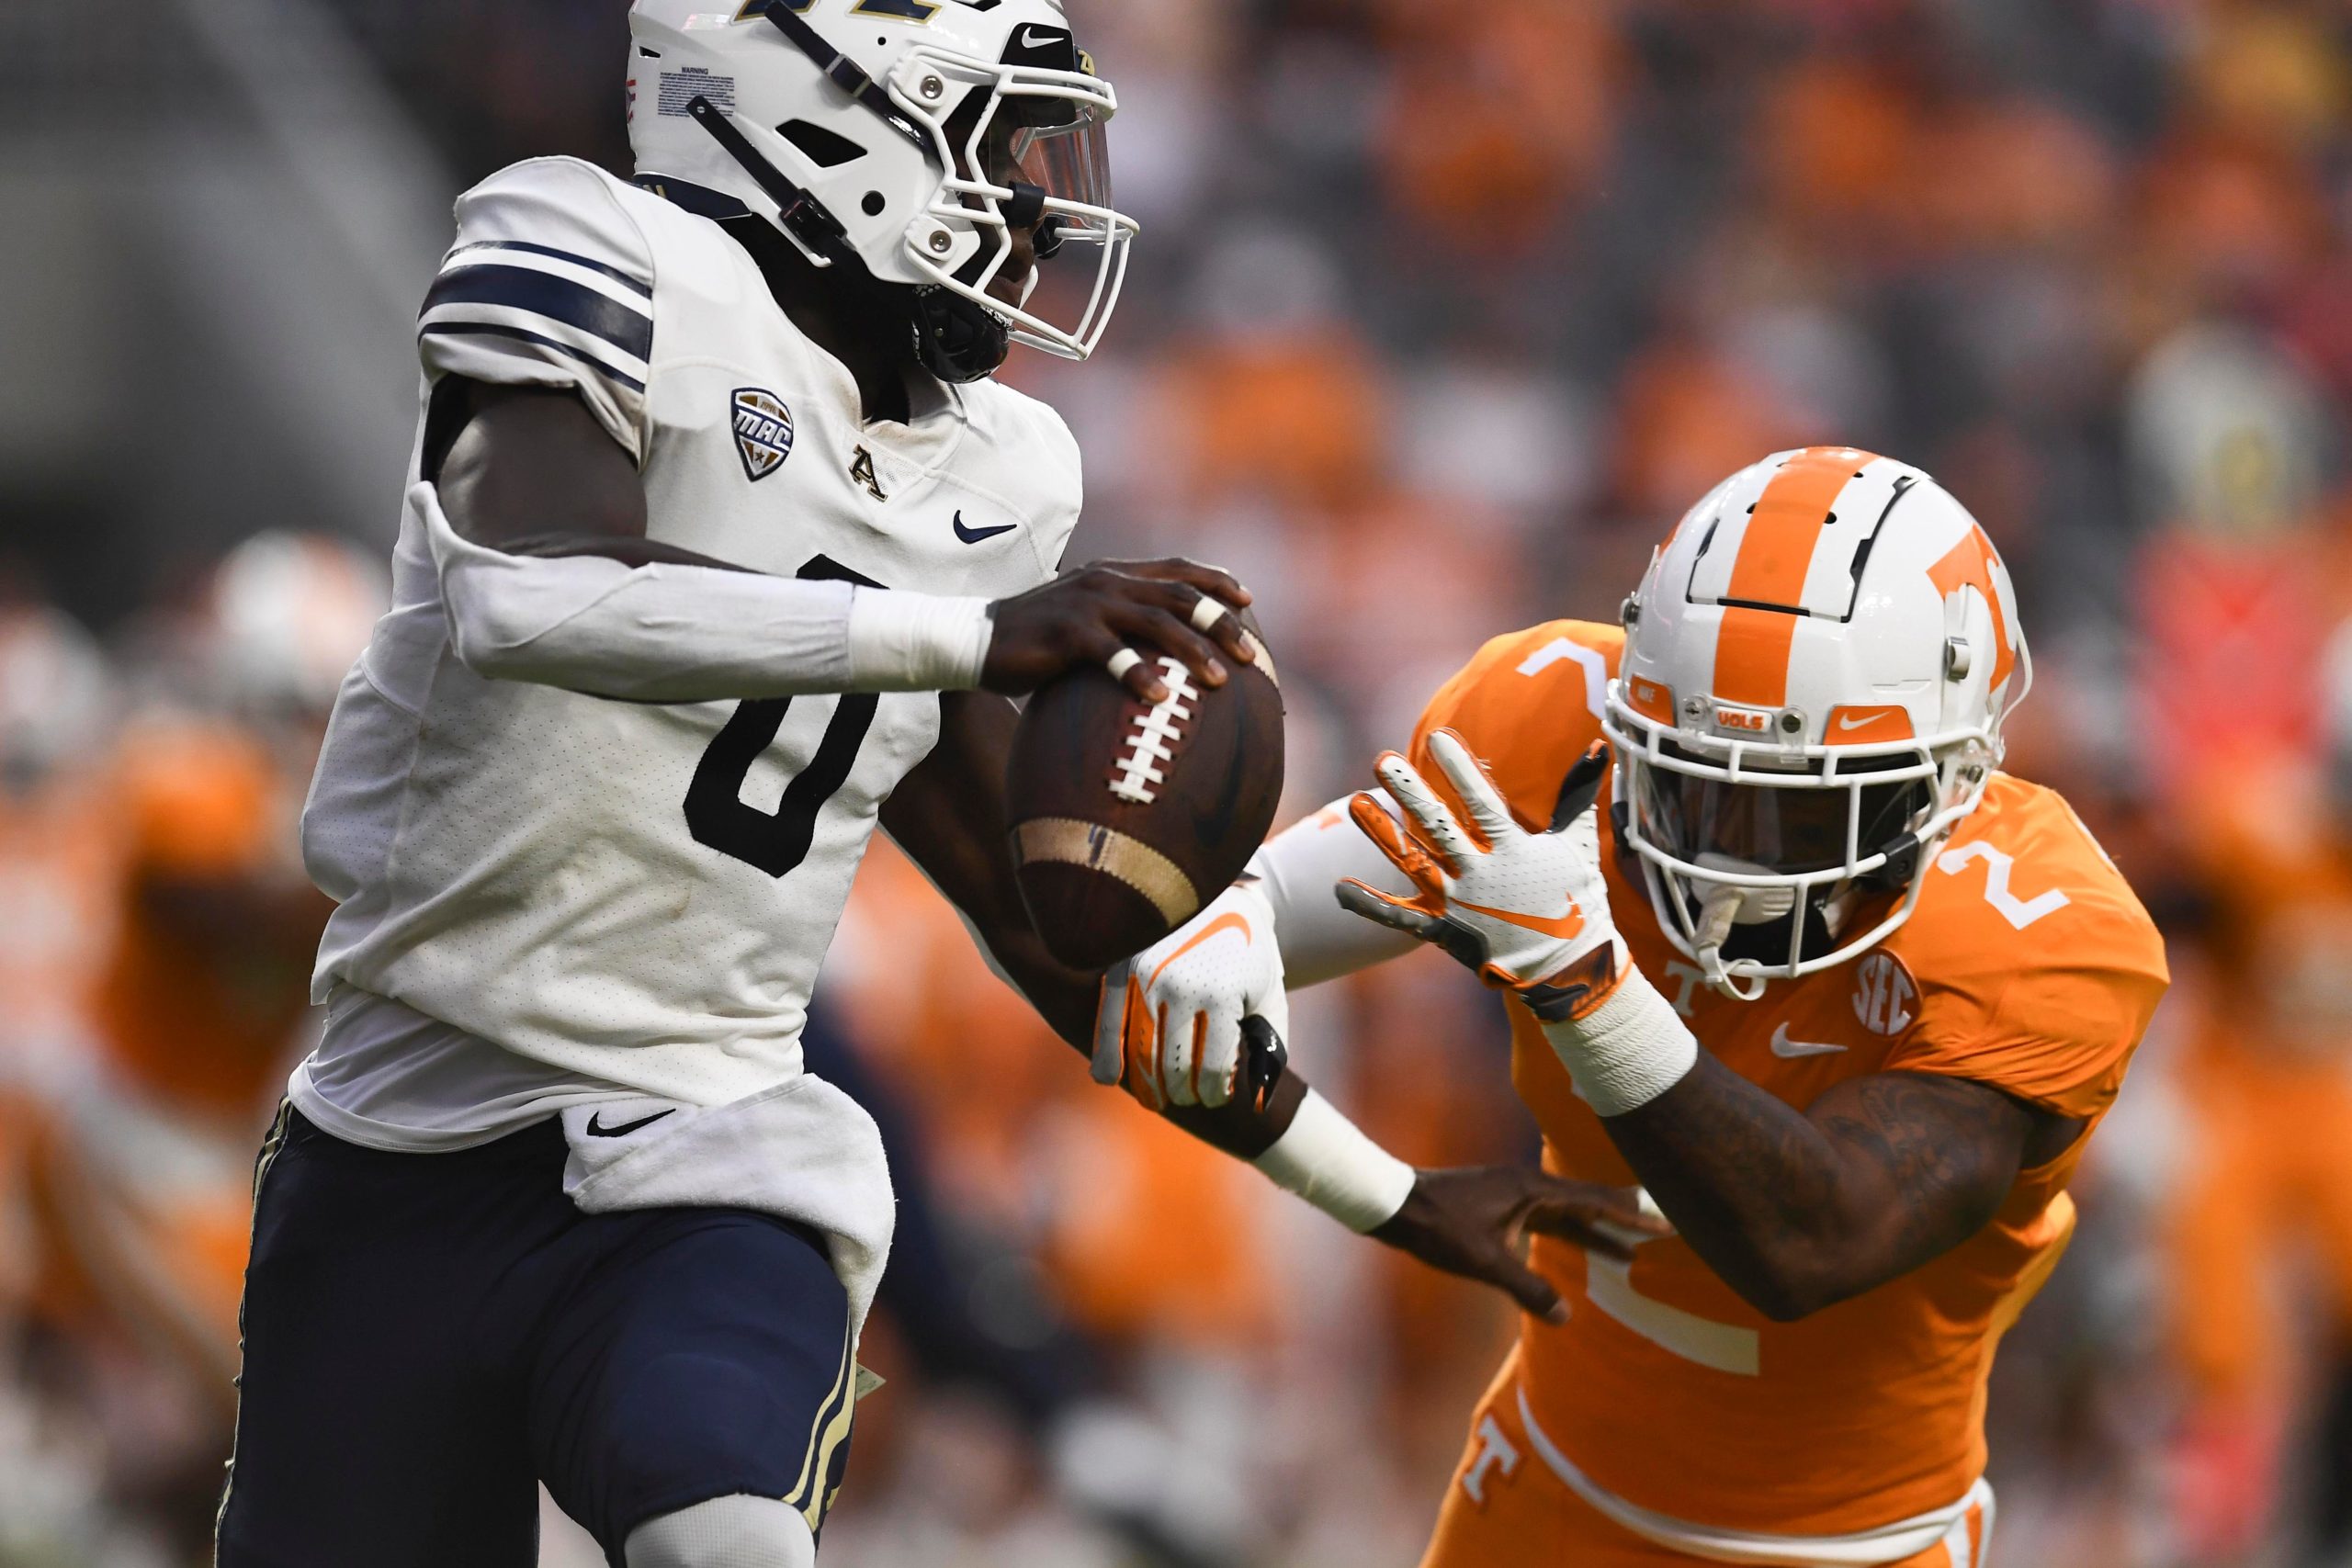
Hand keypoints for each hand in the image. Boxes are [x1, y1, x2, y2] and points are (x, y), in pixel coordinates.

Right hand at [985, 558, 1256, 703]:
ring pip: (1155, 621)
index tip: (1248, 602)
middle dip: (1220, 623)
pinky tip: (1160, 698)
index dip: (1215, 581)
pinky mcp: (1066, 632)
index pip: (1176, 568)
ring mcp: (1087, 604)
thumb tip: (1164, 660)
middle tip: (1248, 655)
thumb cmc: (1035, 642)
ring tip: (1219, 680)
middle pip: (1178, 595)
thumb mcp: (1084, 625)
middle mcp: (1105, 581)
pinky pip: (1111, 652)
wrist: (974, 640)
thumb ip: (1120, 628)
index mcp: (1113, 575)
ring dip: (1192, 650)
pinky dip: (1138, 674)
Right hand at [1093, 881, 1287, 1108]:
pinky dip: (1106, 1057)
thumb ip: (1270, 1047)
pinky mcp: (1121, 968)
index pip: (1213, 1070)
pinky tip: (1108, 1077)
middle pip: (1173, 1069)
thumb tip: (1259, 1103)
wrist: (1217, 891)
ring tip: (1156, 1096)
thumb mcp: (1270, 994)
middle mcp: (1180, 988)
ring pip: (1140, 1054)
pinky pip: (1108, 1024)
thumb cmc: (1249, 950)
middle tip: (1187, 1095)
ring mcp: (1146, 978)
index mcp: (1223, 996)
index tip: (1215, 1095)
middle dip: (1182, 1092)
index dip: (1215, 1093)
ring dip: (1147, 1086)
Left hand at [1338, 733, 1624, 1022]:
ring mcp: (1459, 905)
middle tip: (1382, 761)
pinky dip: (1370, 905)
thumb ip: (1577, 794)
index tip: (1439, 737)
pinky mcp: (1444, 931)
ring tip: (1356, 803)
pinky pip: (1401, 918)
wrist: (1569, 968)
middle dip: (1410, 792)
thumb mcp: (1577, 844)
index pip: (1483, 803)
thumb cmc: (1575, 900)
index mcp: (1514, 851)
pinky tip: (1339, 888)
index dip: (1461, 770)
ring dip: (1382, 834)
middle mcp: (1481, 876)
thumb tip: (1598, 746)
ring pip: (1413, 863)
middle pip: (1439, 828)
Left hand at [1371, 1167, 1671, 1322]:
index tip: (1664, 1222)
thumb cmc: (1438, 1228)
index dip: (1631, 1213)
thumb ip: (1527, 1289)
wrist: (1395, 1204)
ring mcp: (1513, 1195)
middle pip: (1587, 1204)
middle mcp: (1528, 1187)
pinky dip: (1568, 1235)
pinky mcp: (1500, 1205)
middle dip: (1623, 1222)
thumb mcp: (1485, 1263)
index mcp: (1531, 1191)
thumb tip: (1566, 1318)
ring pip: (1567, 1215)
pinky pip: (1547, 1220)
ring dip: (1597, 1234)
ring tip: (1629, 1256)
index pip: (1594, 1200)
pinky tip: (1577, 1248)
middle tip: (1662, 1235)